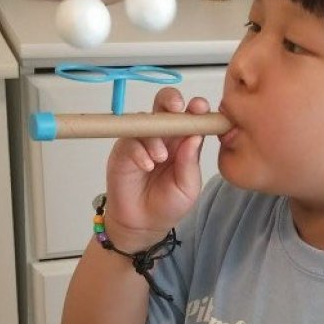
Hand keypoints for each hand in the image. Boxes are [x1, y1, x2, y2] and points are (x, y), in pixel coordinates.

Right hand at [104, 88, 209, 249]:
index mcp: (183, 141)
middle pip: (165, 105)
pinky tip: (147, 166)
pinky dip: (139, 151)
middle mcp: (163, 136)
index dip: (195, 108)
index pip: (190, 117)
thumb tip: (195, 136)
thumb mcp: (188, 187)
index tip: (200, 107)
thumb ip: (190, 163)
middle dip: (171, 100)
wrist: (143, 224)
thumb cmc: (168, 204)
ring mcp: (142, 141)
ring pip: (146, 120)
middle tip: (177, 108)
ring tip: (160, 158)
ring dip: (155, 135)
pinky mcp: (124, 151)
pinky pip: (130, 141)